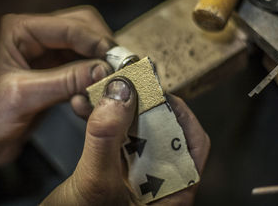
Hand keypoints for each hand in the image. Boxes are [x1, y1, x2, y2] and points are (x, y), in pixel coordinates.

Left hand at [0, 6, 114, 197]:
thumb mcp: (25, 97)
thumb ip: (65, 81)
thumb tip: (102, 70)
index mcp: (17, 30)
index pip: (68, 25)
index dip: (96, 41)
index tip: (116, 59)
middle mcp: (32, 36)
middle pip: (81, 27)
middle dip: (100, 47)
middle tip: (117, 67)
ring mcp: (44, 52)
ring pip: (84, 47)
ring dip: (98, 63)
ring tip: (105, 81)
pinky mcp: (52, 70)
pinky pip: (81, 66)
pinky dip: (91, 77)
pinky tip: (92, 91)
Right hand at [41, 78, 209, 205]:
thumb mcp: (95, 184)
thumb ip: (107, 137)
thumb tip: (121, 92)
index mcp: (172, 195)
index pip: (192, 143)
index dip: (178, 112)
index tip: (154, 89)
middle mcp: (158, 184)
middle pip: (162, 132)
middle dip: (139, 104)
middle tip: (123, 84)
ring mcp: (135, 178)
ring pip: (134, 132)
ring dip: (115, 109)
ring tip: (98, 90)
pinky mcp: (114, 172)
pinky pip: (113, 139)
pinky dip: (100, 121)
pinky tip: (85, 107)